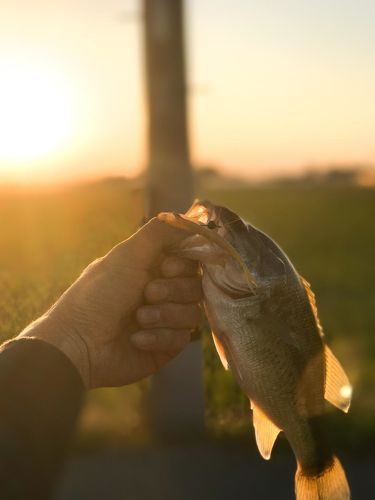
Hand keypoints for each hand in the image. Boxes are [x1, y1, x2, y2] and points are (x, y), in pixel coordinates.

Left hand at [19, 218, 201, 388]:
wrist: (80, 344)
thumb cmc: (99, 294)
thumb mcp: (126, 255)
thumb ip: (159, 233)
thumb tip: (189, 218)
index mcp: (152, 267)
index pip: (190, 261)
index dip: (184, 264)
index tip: (166, 267)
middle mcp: (161, 291)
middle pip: (195, 286)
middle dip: (172, 290)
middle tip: (147, 293)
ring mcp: (165, 319)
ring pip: (192, 313)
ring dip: (164, 315)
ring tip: (139, 319)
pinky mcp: (165, 346)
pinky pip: (182, 338)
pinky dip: (159, 337)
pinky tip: (136, 339)